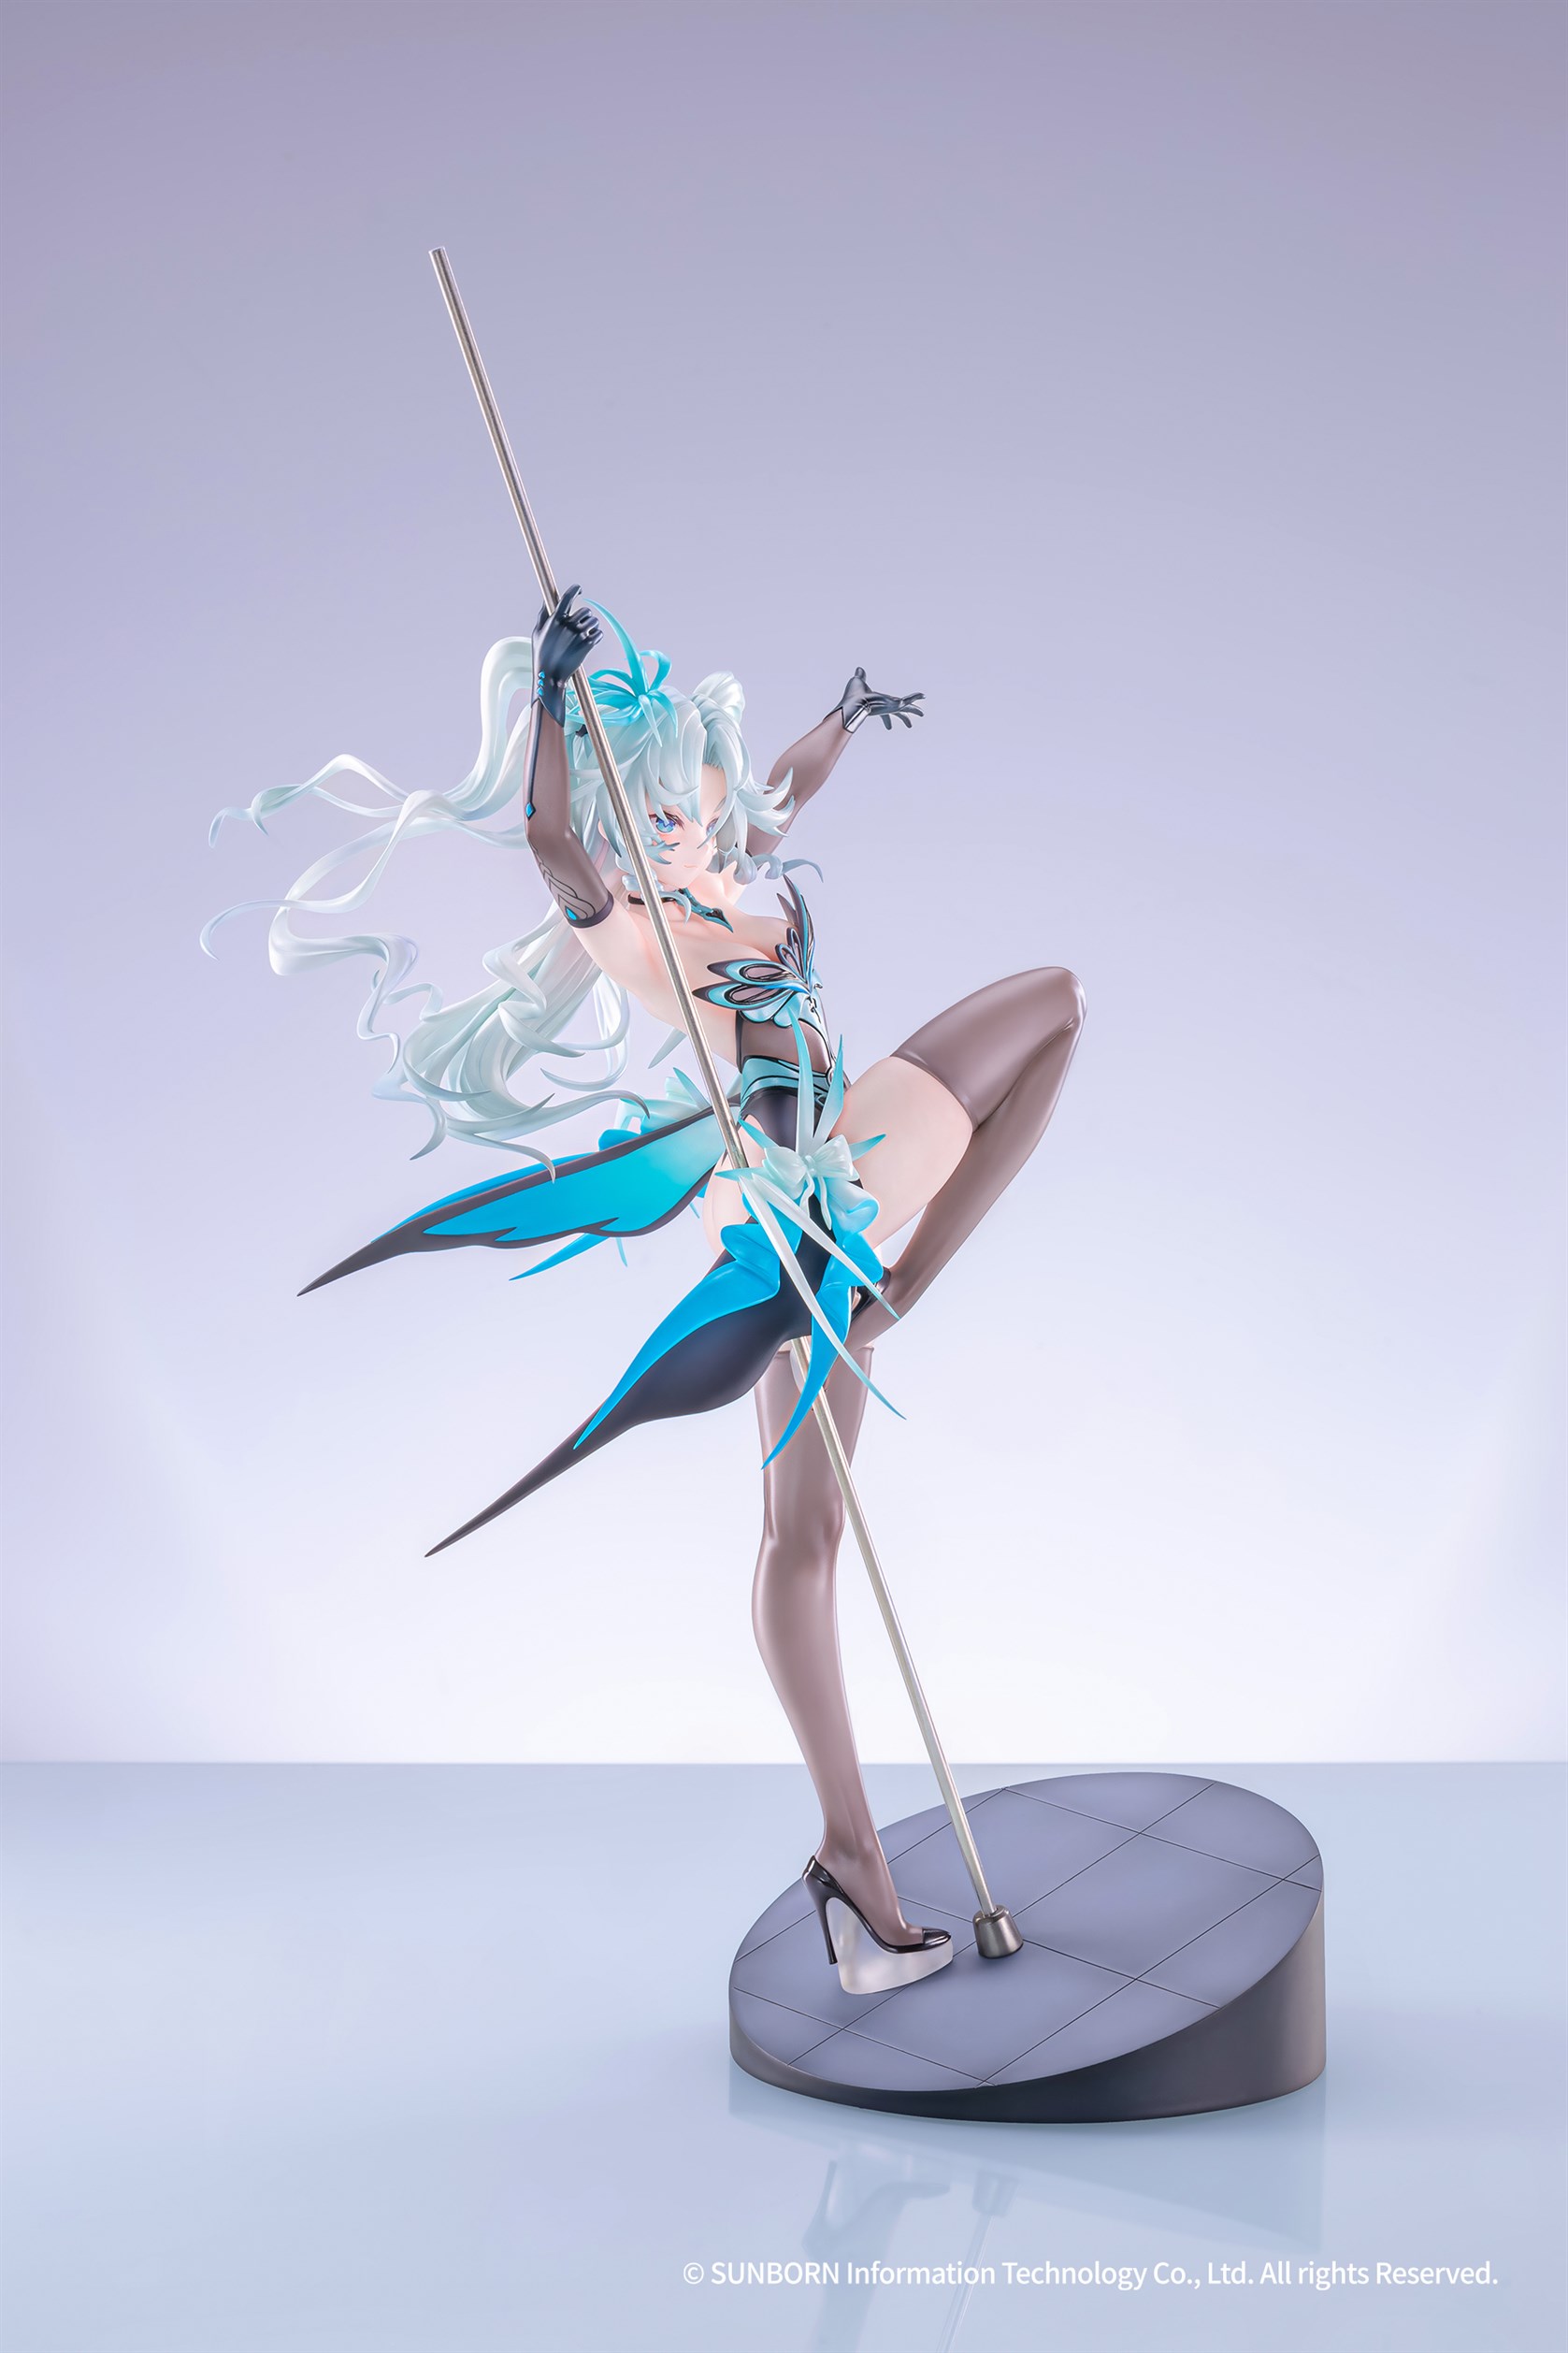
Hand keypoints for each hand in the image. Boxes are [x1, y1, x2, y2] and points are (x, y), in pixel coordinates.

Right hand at [532, 586, 600, 722]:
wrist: (549, 676)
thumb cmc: (541, 654)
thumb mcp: (537, 632)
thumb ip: (543, 615)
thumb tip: (546, 601)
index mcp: (555, 619)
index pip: (567, 597)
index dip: (575, 590)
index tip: (579, 589)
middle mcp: (568, 625)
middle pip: (585, 611)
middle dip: (585, 616)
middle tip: (582, 624)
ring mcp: (578, 635)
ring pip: (594, 622)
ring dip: (592, 626)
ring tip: (585, 634)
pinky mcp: (587, 645)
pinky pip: (599, 633)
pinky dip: (596, 636)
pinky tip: (590, 641)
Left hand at [837, 668, 923, 733]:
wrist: (854, 703)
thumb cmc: (853, 696)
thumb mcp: (859, 681)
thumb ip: (861, 676)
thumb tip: (859, 669)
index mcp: (878, 705)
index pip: (885, 715)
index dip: (887, 721)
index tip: (889, 728)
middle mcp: (886, 707)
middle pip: (898, 713)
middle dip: (904, 718)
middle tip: (910, 725)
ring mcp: (891, 706)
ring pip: (906, 707)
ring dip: (914, 710)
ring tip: (922, 714)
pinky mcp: (895, 703)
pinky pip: (908, 699)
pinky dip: (915, 697)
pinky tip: (923, 695)